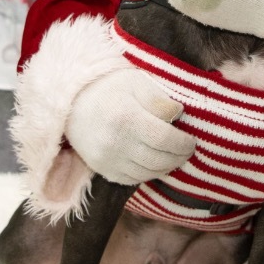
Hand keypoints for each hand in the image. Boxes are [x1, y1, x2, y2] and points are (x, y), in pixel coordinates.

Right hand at [65, 65, 195, 185]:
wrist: (72, 102)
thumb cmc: (110, 88)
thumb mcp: (138, 83)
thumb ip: (160, 100)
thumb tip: (179, 113)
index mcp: (126, 119)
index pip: (164, 139)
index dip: (183, 143)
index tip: (192, 141)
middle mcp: (115, 143)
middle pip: (158, 160)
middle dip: (179, 157)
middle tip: (187, 150)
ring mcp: (107, 160)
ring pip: (147, 173)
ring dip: (166, 168)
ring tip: (174, 157)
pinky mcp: (102, 169)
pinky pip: (132, 180)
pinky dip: (148, 174)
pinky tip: (156, 163)